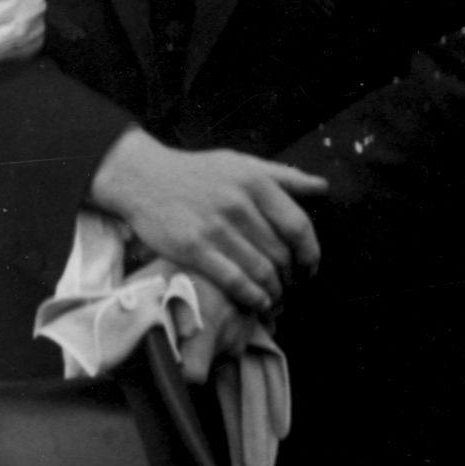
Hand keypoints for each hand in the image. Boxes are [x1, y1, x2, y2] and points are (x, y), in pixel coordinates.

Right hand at [86, 130, 327, 314]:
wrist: (142, 177)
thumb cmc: (196, 172)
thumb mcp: (241, 163)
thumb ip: (283, 176)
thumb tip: (322, 188)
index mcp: (255, 182)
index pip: (298, 226)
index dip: (311, 253)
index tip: (310, 267)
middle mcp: (238, 205)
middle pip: (281, 253)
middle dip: (292, 277)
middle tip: (292, 287)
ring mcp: (215, 228)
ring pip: (260, 271)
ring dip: (274, 292)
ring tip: (276, 297)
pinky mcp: (193, 249)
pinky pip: (234, 281)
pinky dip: (252, 297)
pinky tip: (257, 303)